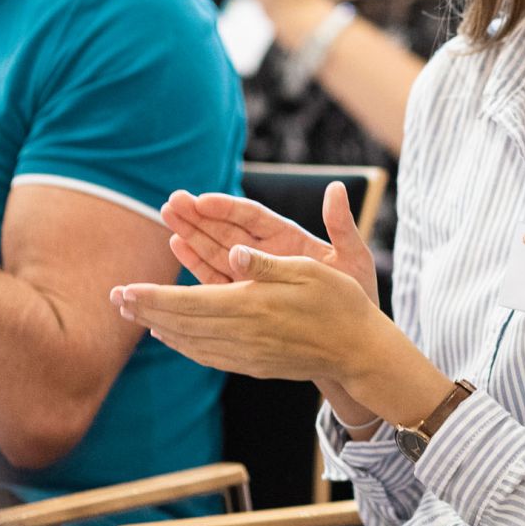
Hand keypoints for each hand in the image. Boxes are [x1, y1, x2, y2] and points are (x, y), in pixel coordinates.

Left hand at [112, 247, 381, 383]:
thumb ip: (267, 264)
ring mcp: (248, 353)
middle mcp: (244, 333)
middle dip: (146, 311)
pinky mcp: (255, 364)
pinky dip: (184, 345)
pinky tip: (173, 338)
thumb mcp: (310, 271)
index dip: (153, 298)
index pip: (190, 302)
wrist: (360, 352)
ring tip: (134, 317)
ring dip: (160, 328)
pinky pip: (209, 356)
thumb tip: (232, 251)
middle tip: (115, 301)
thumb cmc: (341, 303)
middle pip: (183, 324)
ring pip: (192, 342)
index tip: (123, 291)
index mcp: (252, 306)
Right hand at [162, 180, 377, 306]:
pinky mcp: (245, 294)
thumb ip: (341, 226)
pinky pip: (217, 277)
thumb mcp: (354, 258)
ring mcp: (253, 274)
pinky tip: (177, 246)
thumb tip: (337, 188)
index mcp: (290, 240)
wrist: (353, 336)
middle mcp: (267, 254)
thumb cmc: (356, 293)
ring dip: (193, 234)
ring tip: (168, 216)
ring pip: (217, 250)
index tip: (204, 200)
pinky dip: (197, 263)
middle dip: (202, 216)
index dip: (229, 208)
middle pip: (229, 230)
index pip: (254, 218)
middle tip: (173, 202)